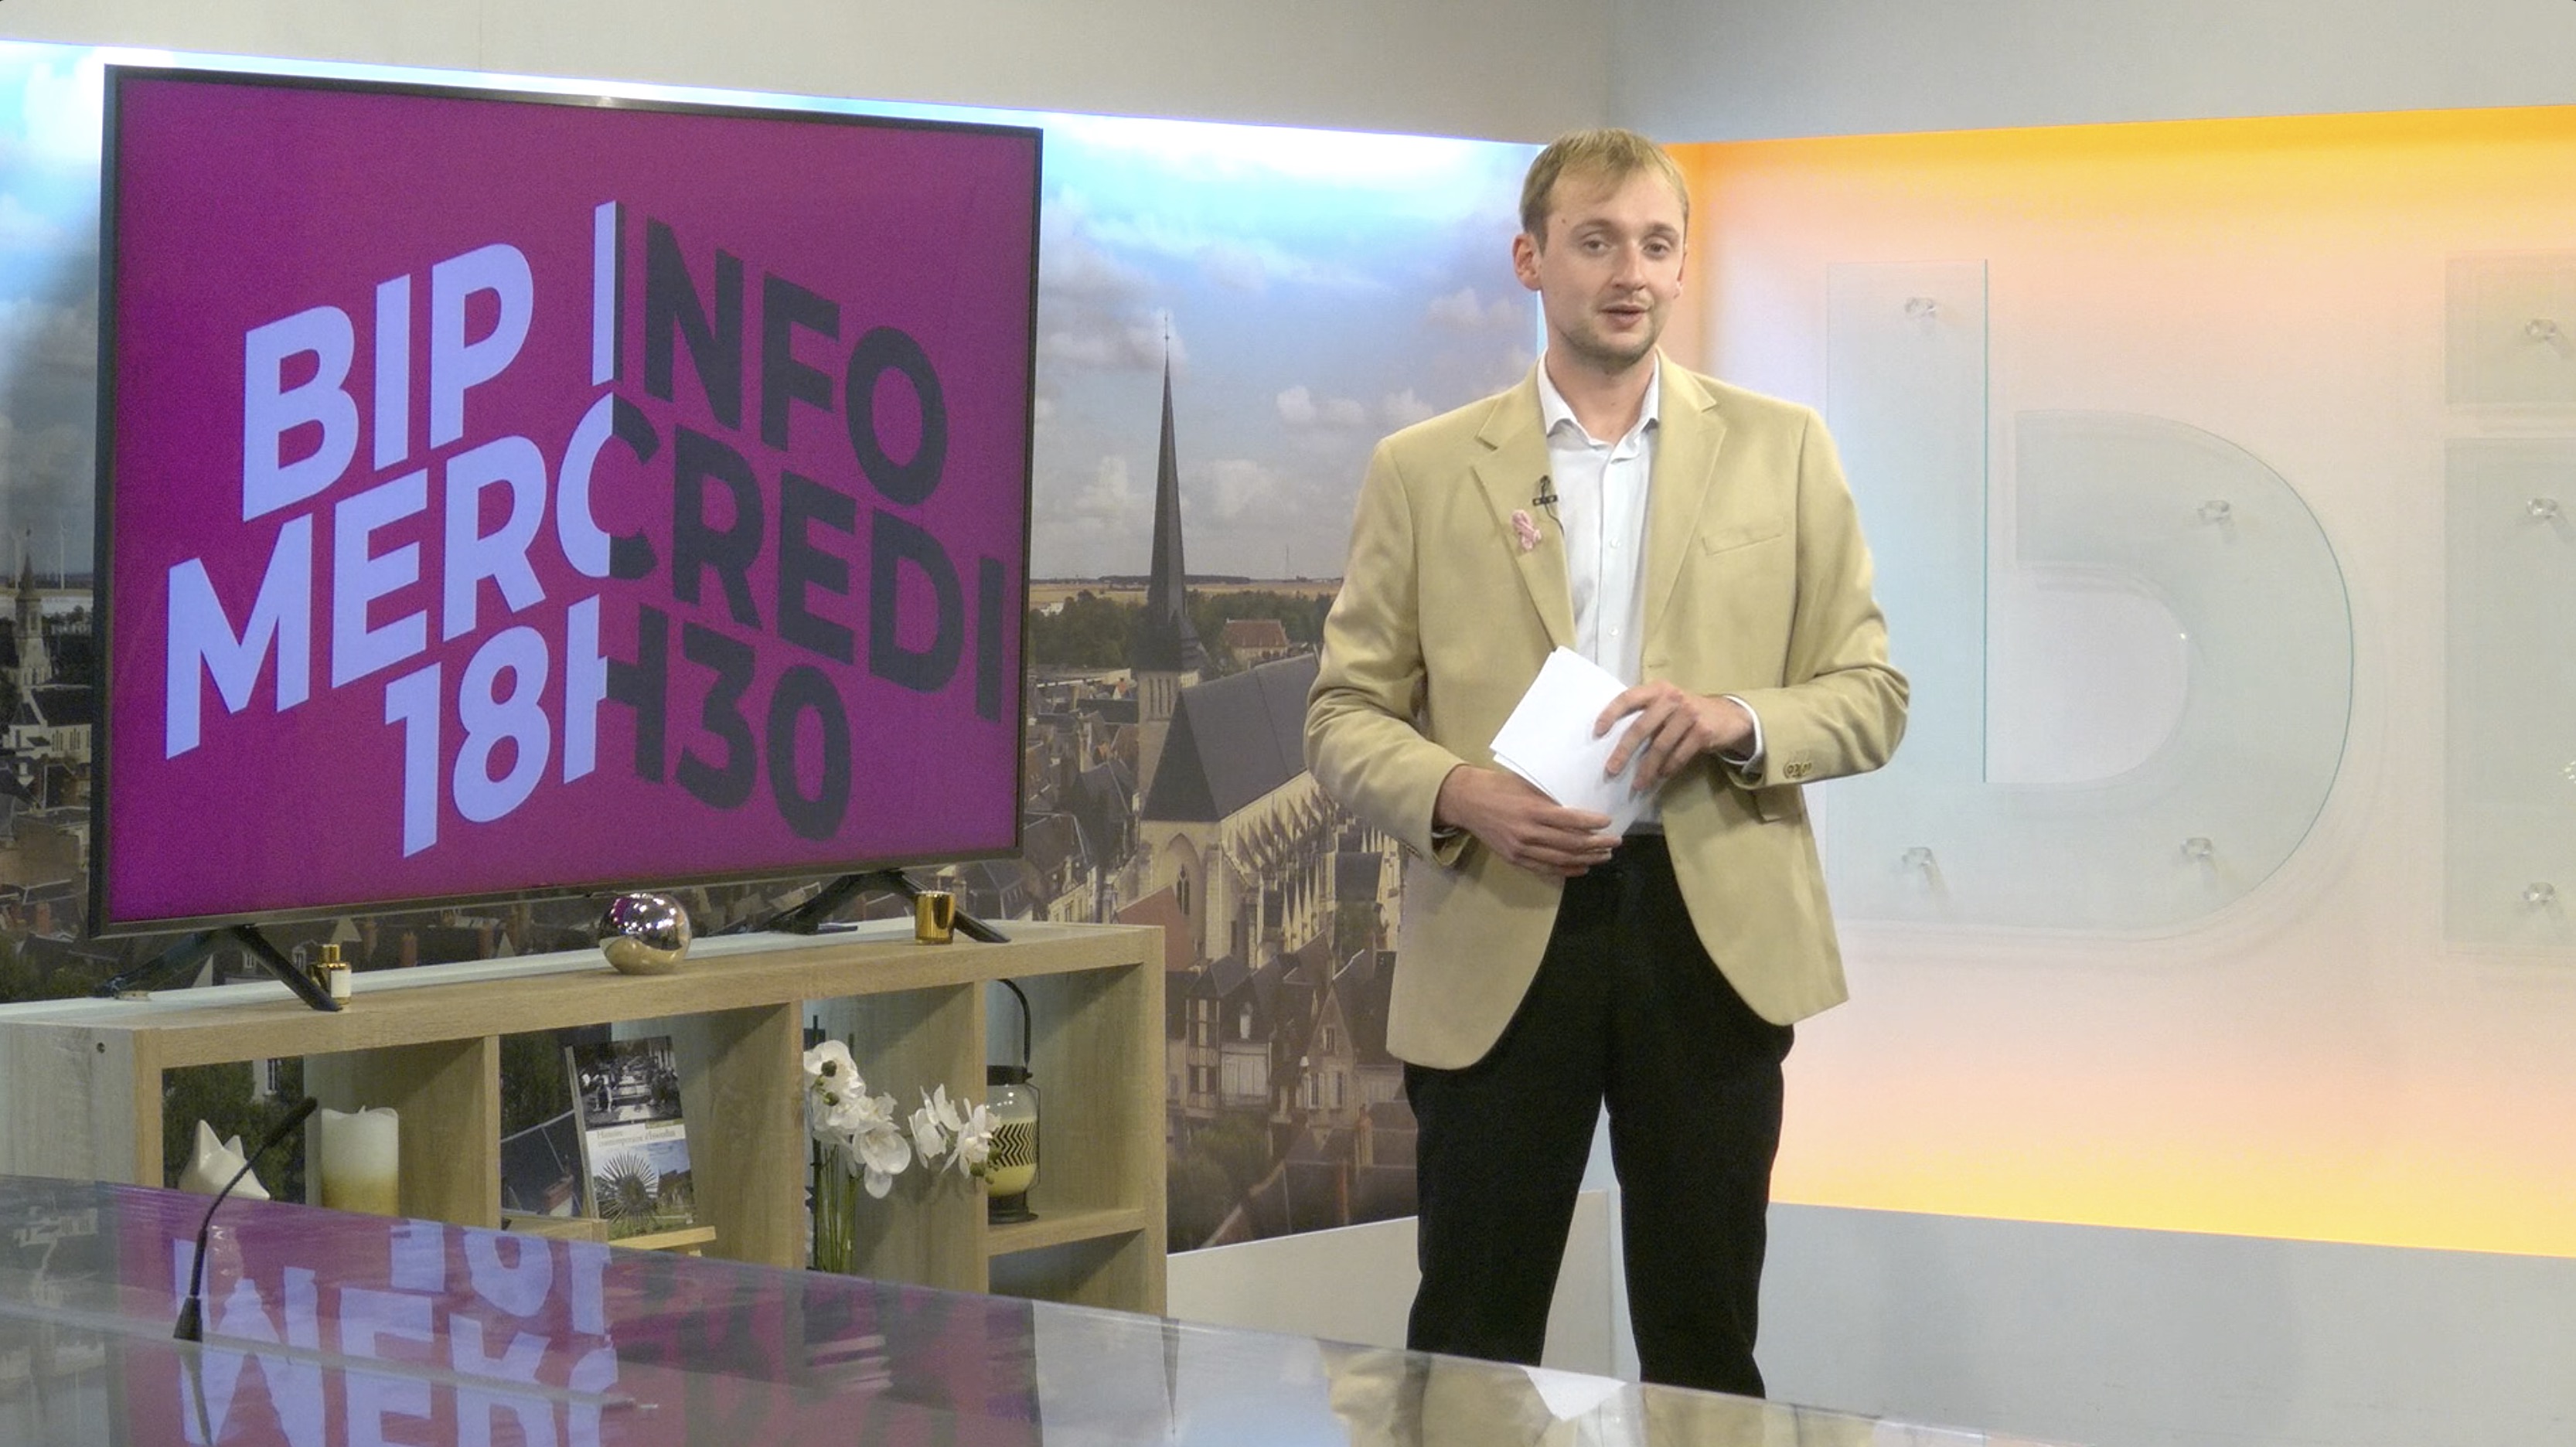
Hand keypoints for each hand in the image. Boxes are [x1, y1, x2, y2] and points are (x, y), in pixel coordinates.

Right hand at [1434, 766, 1619, 878]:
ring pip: (1561, 859)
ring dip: (1586, 859)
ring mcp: (1521, 849)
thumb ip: (1549, 799)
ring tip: (1604, 856)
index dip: (1592, 823)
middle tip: (1615, 842)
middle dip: (1596, 844)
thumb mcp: (1526, 786)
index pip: (1570, 821)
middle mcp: (1528, 833)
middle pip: (1570, 843)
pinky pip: (1545, 868)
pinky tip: (1582, 868)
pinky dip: (1566, 870)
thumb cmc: (1499, 787)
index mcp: (1532, 810)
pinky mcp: (1515, 859)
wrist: (1468, 802)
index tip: (1608, 822)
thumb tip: (1577, 809)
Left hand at [1597, 683, 1751, 793]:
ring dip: (1647, 769)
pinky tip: (1661, 777)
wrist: (1729, 716)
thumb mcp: (1667, 705)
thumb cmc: (1688, 713)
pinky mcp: (1703, 731)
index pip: (1628, 697)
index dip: (1611, 713)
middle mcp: (1672, 698)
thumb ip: (1646, 714)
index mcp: (1658, 690)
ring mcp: (1689, 714)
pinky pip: (1679, 755)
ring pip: (1660, 746)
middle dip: (1624, 752)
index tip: (1597, 732)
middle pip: (1641, 727)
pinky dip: (1668, 768)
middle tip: (1611, 770)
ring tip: (1637, 784)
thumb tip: (1614, 741)